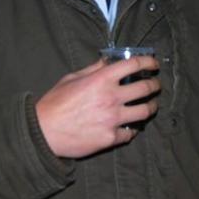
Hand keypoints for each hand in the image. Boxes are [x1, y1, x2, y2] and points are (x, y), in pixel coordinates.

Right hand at [35, 55, 160, 157]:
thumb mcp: (72, 78)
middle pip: (146, 88)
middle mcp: (111, 97)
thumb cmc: (54, 103)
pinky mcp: (110, 138)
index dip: (149, 61)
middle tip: (156, 85)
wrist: (42, 133)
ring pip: (145, 111)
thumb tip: (108, 60)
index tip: (154, 63)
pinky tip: (132, 126)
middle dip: (155, 85)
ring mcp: (113, 119)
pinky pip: (130, 133)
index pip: (134, 64)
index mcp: (102, 79)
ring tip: (150, 105)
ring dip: (151, 107)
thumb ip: (93, 69)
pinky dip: (133, 129)